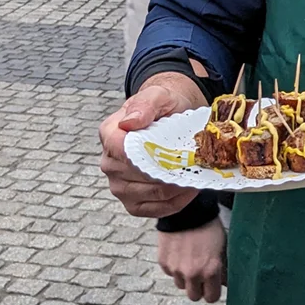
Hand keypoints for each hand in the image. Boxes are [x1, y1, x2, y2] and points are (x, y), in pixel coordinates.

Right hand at [99, 72, 207, 218]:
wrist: (171, 118)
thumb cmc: (164, 106)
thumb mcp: (158, 95)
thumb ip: (145, 105)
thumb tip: (130, 122)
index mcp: (110, 134)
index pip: (122, 151)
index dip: (150, 155)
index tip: (176, 153)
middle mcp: (109, 163)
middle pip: (139, 176)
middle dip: (169, 173)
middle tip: (194, 166)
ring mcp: (120, 186)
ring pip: (150, 195)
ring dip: (176, 188)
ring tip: (195, 176)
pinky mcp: (133, 203)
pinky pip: (155, 210)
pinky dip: (176, 202)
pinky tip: (189, 189)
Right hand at [157, 216, 226, 302]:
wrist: (186, 209)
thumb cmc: (208, 225)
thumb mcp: (223, 246)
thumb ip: (223, 267)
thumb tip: (224, 282)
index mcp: (210, 270)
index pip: (211, 298)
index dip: (212, 291)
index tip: (212, 286)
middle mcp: (192, 273)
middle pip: (194, 296)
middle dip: (198, 288)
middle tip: (200, 275)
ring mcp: (176, 269)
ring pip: (181, 284)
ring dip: (185, 277)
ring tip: (189, 259)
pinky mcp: (164, 262)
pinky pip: (170, 273)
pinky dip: (175, 266)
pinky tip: (180, 252)